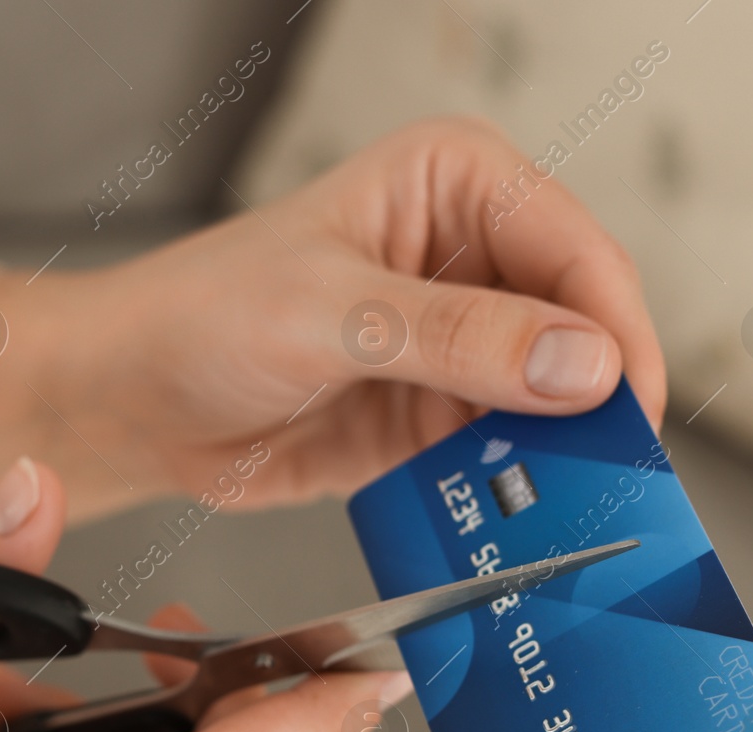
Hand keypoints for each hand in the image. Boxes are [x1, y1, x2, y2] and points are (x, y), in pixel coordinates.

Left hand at [0, 117, 665, 518]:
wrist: (129, 399)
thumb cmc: (198, 316)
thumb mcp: (330, 314)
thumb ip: (458, 339)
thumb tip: (579, 362)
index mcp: (454, 187)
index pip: (574, 251)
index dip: (612, 331)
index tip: (622, 409)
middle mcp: (468, 260)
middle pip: (578, 332)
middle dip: (594, 405)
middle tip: (610, 477)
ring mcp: (456, 346)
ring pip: (550, 405)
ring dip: (558, 459)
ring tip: (567, 512)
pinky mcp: (434, 418)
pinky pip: (500, 458)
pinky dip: (512, 492)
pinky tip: (515, 523)